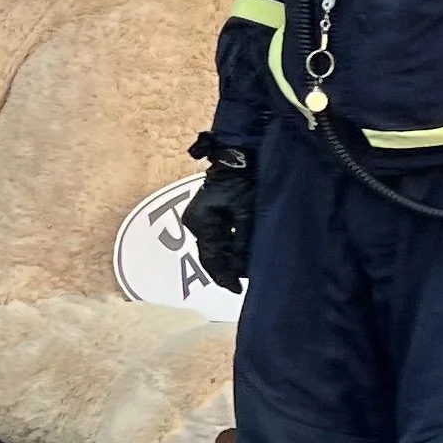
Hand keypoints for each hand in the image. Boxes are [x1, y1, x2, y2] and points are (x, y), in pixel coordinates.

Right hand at [183, 141, 255, 293]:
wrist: (242, 152)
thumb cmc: (245, 179)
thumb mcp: (247, 212)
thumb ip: (244, 242)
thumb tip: (244, 269)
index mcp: (200, 221)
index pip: (210, 258)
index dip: (224, 276)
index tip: (237, 290)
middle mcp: (194, 221)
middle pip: (211, 253)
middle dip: (228, 267)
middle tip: (245, 280)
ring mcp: (199, 216)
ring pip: (215, 245)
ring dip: (230, 256)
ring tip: (246, 268)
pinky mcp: (208, 212)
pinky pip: (218, 235)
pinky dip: (230, 245)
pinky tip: (241, 251)